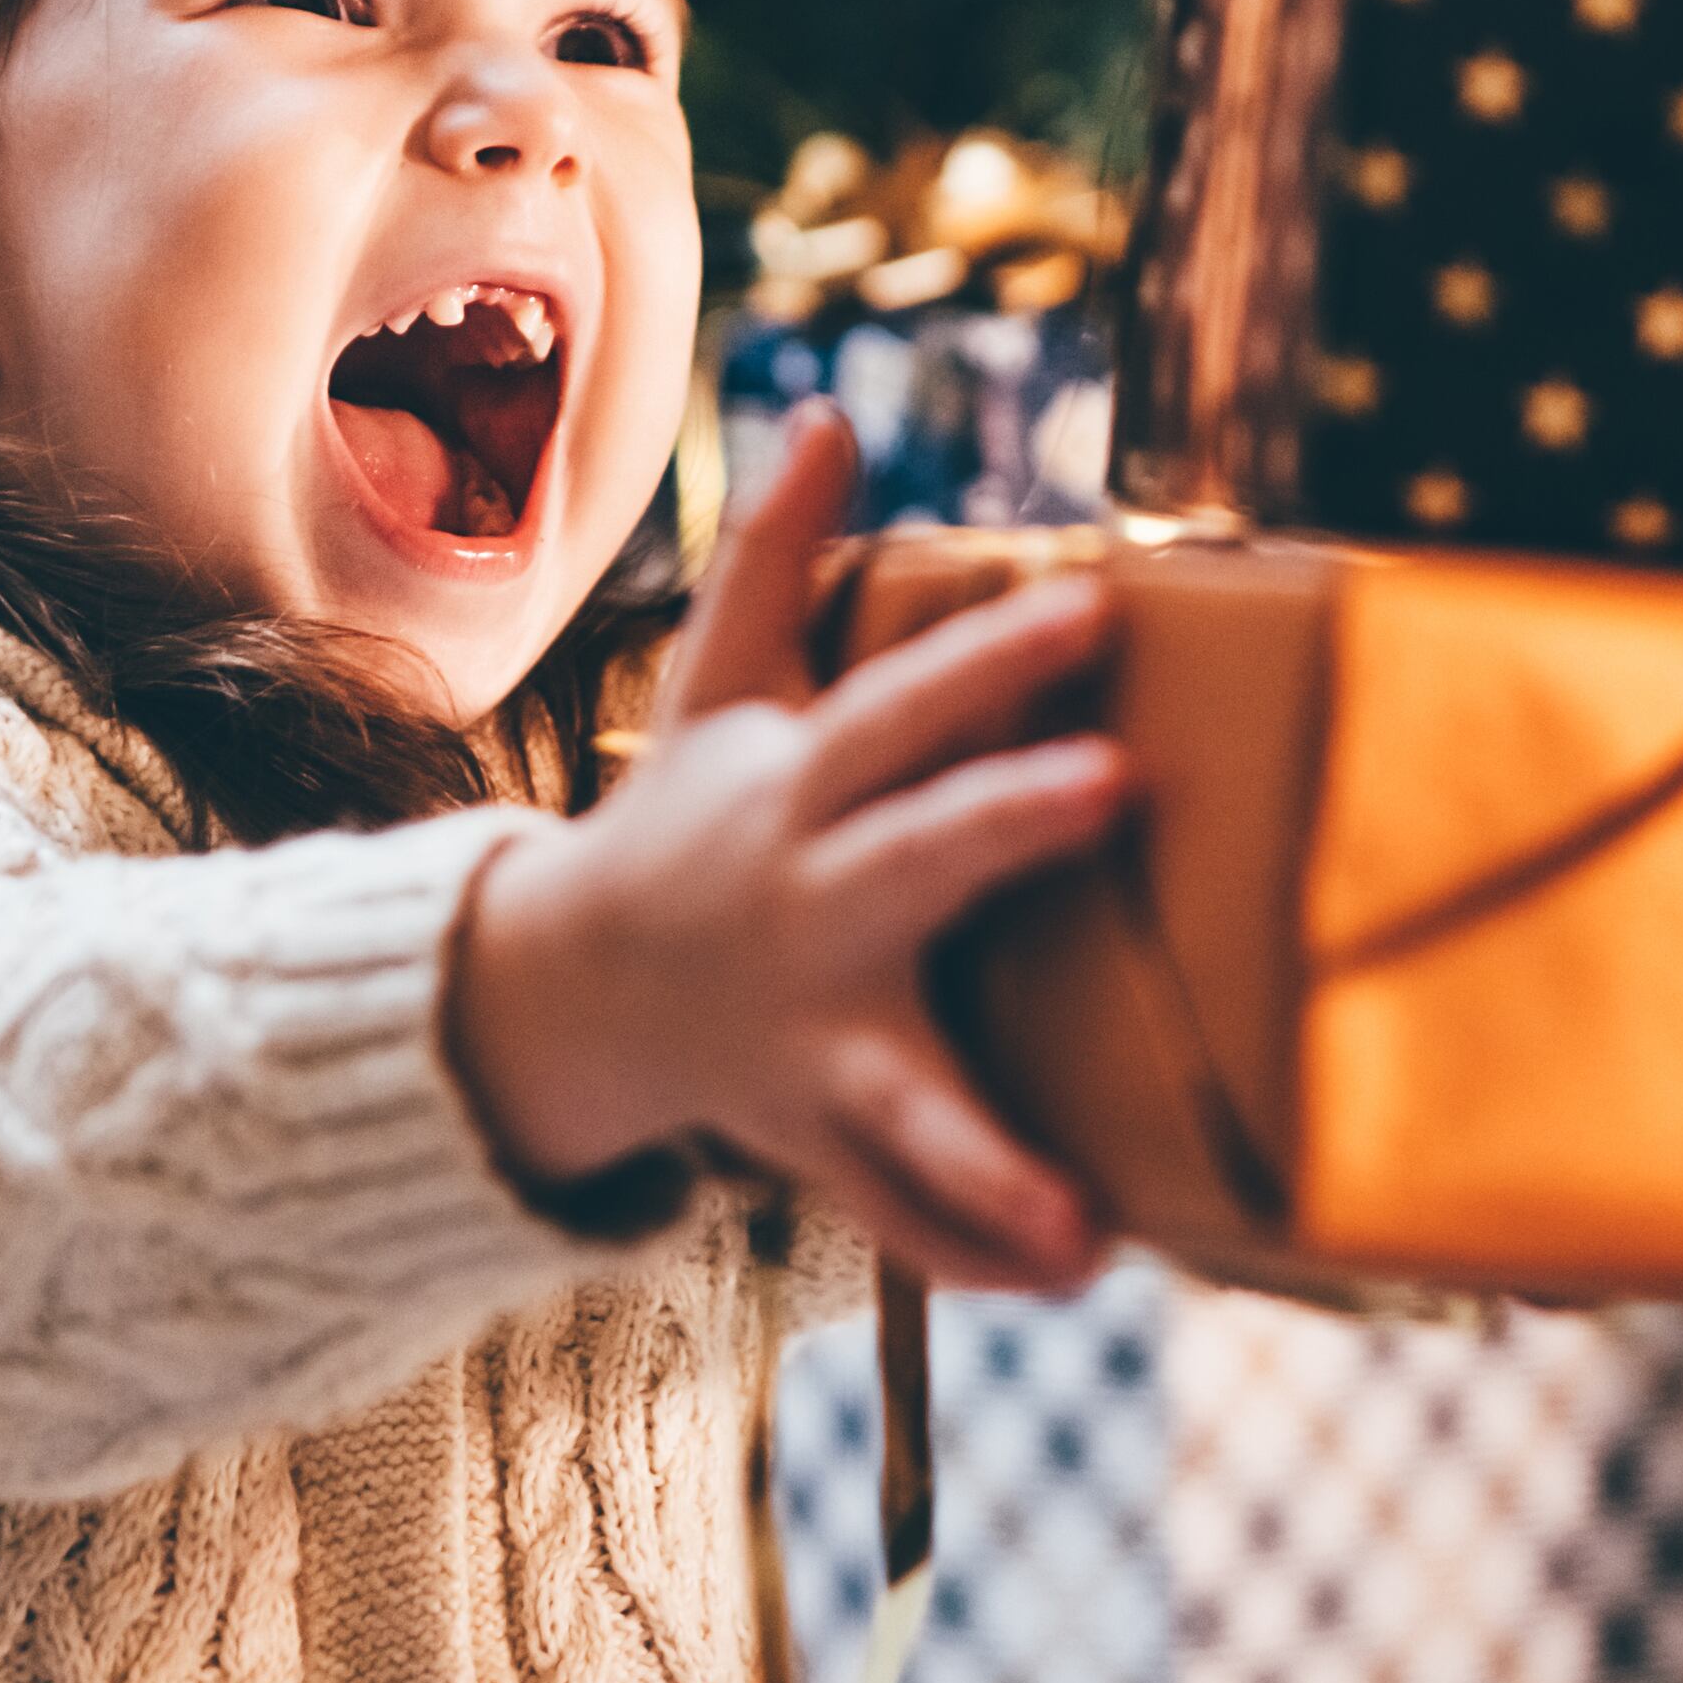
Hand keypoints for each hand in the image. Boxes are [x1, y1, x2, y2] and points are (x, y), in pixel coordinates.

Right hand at [450, 406, 1123, 1290]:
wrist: (566, 989)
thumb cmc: (685, 819)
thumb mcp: (719, 688)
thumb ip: (772, 557)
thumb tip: (834, 416)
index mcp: (796, 792)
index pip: (903, 707)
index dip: (992, 658)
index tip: (1097, 608)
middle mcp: (808, 912)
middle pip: (915, 859)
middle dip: (1005, 824)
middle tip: (1116, 787)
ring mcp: (814, 1042)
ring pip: (903, 1109)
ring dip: (990, 1164)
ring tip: (1084, 1219)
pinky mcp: (825, 1138)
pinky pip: (903, 1217)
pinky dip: (981, 1251)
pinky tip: (1082, 1267)